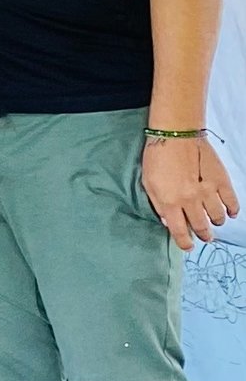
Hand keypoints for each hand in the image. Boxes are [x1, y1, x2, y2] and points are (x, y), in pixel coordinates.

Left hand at [143, 134, 236, 248]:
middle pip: (201, 226)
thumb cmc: (157, 157)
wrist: (175, 134)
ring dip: (216, 222)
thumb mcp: (148, 184)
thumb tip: (169, 222)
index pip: (179, 231)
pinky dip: (232, 209)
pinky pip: (231, 201)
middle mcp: (190, 200)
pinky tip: (230, 213)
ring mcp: (208, 191)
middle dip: (203, 235)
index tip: (188, 247)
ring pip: (217, 216)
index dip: (184, 242)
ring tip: (215, 221)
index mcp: (170, 202)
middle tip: (205, 237)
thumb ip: (158, 205)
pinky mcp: (221, 180)